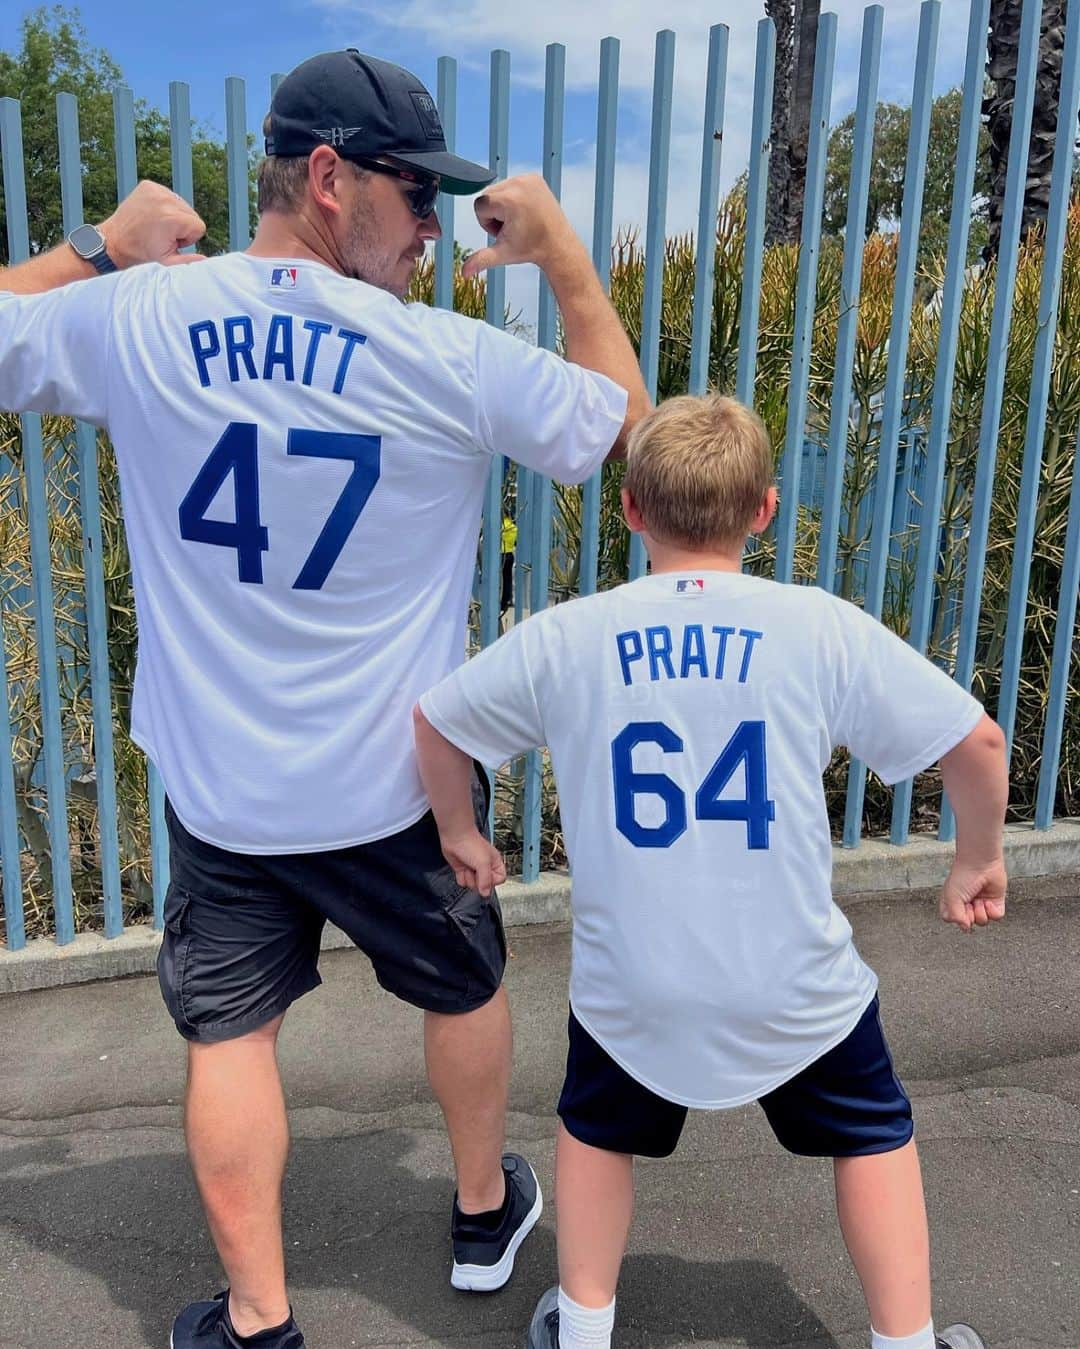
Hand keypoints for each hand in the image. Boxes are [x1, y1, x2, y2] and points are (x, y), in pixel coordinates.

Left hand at [98, 181, 205, 269]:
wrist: (114, 242)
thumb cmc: (140, 254)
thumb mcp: (168, 262)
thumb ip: (190, 261)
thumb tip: (206, 260)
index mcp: (172, 218)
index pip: (199, 226)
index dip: (187, 238)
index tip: (171, 241)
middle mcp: (165, 200)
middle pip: (192, 214)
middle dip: (181, 226)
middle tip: (162, 234)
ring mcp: (156, 190)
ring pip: (182, 205)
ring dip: (173, 216)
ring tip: (157, 225)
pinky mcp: (148, 185)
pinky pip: (169, 195)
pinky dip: (164, 206)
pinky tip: (153, 215)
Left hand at [440, 827, 506, 897]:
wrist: (455, 836)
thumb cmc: (471, 843)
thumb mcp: (483, 863)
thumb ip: (486, 880)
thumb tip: (485, 893)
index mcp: (494, 863)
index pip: (499, 880)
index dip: (492, 881)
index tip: (486, 875)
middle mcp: (485, 867)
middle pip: (485, 885)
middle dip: (478, 880)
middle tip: (475, 870)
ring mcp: (473, 869)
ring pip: (473, 885)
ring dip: (468, 878)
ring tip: (468, 867)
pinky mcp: (463, 870)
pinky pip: (463, 882)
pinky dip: (461, 877)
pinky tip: (461, 868)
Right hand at [462, 173, 582, 277]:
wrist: (557, 244)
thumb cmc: (530, 249)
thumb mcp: (502, 254)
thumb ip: (480, 260)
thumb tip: (463, 273)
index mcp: (509, 201)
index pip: (479, 206)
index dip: (488, 223)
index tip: (505, 232)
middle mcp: (518, 184)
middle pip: (487, 196)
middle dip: (495, 214)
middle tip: (514, 227)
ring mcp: (528, 178)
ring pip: (498, 189)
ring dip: (503, 206)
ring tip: (520, 220)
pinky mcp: (534, 177)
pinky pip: (511, 184)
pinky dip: (513, 197)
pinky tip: (525, 211)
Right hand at [939, 857, 1007, 932]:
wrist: (981, 864)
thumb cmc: (963, 876)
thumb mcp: (952, 897)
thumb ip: (955, 916)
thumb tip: (966, 928)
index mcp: (952, 902)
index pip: (951, 919)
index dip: (955, 917)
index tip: (957, 907)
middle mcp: (966, 905)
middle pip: (968, 924)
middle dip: (970, 915)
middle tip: (969, 903)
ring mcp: (981, 905)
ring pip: (982, 922)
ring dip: (981, 912)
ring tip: (979, 900)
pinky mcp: (995, 904)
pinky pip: (996, 917)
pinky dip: (993, 911)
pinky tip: (988, 901)